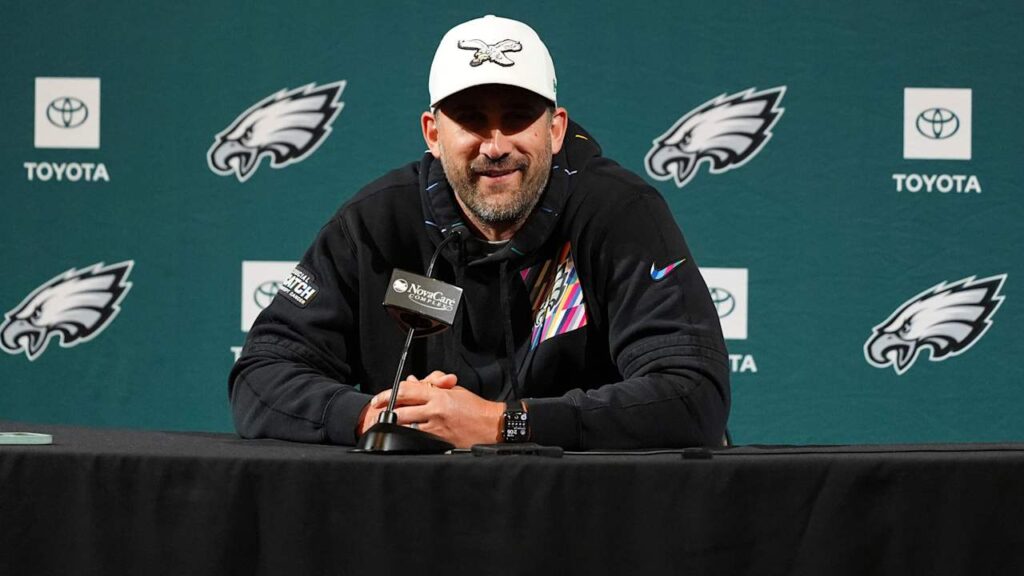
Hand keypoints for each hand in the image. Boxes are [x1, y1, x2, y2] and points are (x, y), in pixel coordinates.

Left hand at [364, 371, 504, 447]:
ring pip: (406, 425)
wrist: (491, 426)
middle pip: (401, 410)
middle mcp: (435, 410)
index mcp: (438, 395)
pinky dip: (409, 433)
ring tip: (391, 422)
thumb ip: (431, 385)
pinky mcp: (438, 440)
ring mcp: (436, 427)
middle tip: (378, 412)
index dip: (387, 394)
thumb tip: (411, 382)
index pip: (406, 391)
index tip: (378, 398)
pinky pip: (417, 436)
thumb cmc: (475, 407)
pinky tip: (407, 432)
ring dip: (397, 424)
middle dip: (386, 411)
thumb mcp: (454, 390)